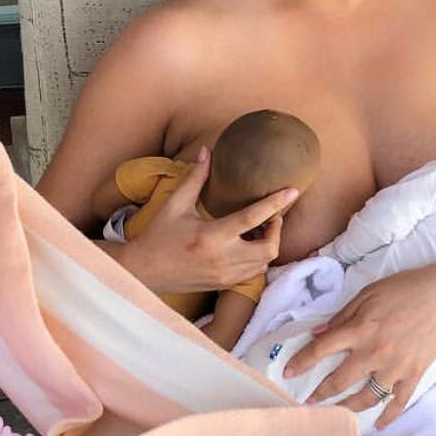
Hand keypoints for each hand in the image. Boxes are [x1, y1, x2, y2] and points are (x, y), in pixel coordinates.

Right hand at [122, 148, 295, 294]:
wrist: (143, 271)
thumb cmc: (158, 235)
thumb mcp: (175, 204)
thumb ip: (195, 178)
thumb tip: (207, 151)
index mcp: (211, 236)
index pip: (252, 218)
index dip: (275, 204)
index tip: (292, 191)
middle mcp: (222, 259)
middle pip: (269, 247)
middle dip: (277, 230)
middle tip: (272, 216)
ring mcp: (225, 275)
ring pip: (264, 262)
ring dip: (269, 244)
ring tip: (261, 229)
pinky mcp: (223, 284)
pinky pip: (253, 273)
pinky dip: (258, 258)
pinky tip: (249, 245)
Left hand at [285, 262, 435, 429]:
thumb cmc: (406, 288)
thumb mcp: (368, 294)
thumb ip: (342, 316)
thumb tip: (317, 334)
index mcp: (360, 329)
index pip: (321, 350)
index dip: (301, 363)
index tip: (287, 373)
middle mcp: (375, 352)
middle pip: (340, 380)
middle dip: (320, 393)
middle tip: (308, 402)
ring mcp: (396, 367)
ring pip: (366, 397)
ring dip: (348, 408)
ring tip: (336, 414)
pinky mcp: (415, 374)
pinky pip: (399, 402)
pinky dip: (389, 416)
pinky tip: (378, 425)